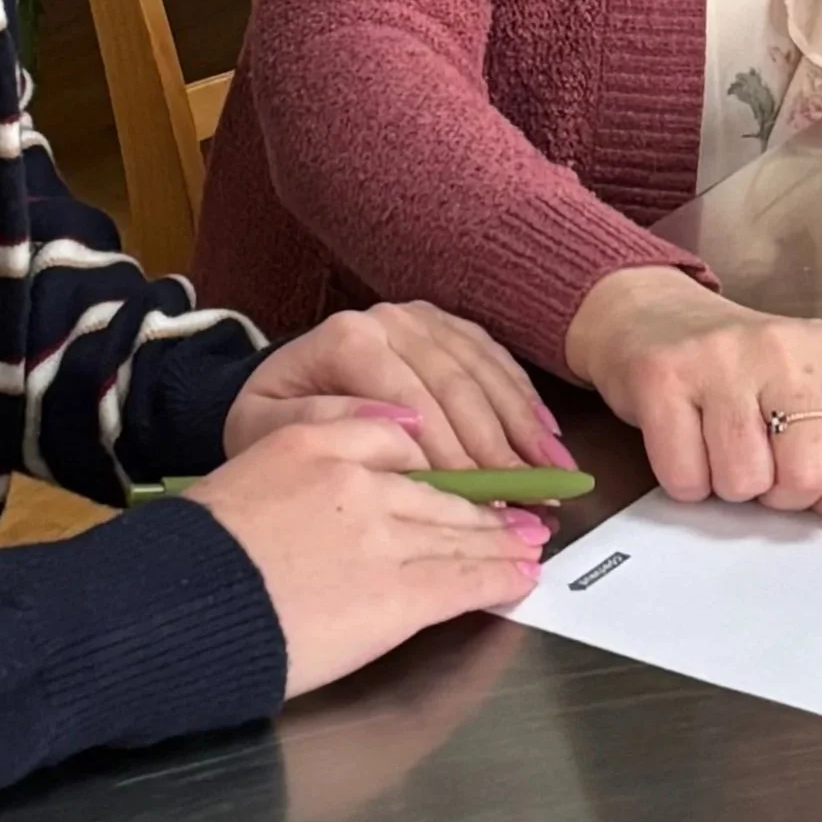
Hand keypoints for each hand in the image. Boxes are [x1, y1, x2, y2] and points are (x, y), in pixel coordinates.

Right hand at [186, 417, 549, 698]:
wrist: (175, 606)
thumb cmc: (192, 552)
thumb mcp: (246, 470)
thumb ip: (314, 444)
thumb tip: (382, 436)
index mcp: (314, 442)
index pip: (399, 439)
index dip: (439, 459)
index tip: (460, 469)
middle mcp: (357, 482)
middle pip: (438, 488)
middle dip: (484, 501)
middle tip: (520, 506)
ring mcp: (383, 539)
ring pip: (459, 533)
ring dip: (501, 540)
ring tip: (529, 543)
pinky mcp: (397, 598)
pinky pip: (463, 581)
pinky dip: (499, 578)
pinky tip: (520, 578)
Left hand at [226, 303, 574, 471]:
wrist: (278, 387)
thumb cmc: (275, 418)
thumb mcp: (268, 430)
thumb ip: (322, 425)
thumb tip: (399, 427)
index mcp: (349, 338)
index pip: (414, 402)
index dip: (453, 455)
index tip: (483, 503)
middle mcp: (391, 319)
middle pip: (458, 388)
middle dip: (499, 449)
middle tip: (532, 499)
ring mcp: (425, 318)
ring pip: (485, 374)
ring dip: (524, 427)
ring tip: (553, 475)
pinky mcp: (450, 327)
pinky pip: (496, 361)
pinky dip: (524, 401)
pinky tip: (547, 436)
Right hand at [563, 267, 821, 575]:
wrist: (646, 309)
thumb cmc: (737, 367)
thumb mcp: (800, 394)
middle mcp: (785, 352)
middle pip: (808, 477)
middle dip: (782, 491)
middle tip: (760, 458)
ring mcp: (723, 361)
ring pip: (745, 482)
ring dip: (731, 484)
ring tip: (718, 440)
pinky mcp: (665, 377)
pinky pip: (687, 478)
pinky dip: (686, 478)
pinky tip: (684, 436)